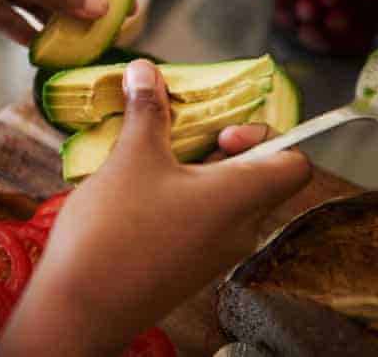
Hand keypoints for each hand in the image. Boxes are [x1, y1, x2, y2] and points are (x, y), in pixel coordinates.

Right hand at [0, 59, 312, 355]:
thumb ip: (147, 111)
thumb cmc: (116, 229)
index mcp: (242, 198)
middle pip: (257, 177)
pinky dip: (182, 199)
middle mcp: (240, 229)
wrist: (82, 308)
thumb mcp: (133, 157)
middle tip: (179, 135)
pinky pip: (203, 222)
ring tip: (151, 158)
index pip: (295, 164)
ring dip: (196, 171)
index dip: (270, 137)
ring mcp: (215, 254)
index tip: (222, 131)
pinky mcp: (189, 268)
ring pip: (226, 200)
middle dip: (221, 147)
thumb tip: (145, 69)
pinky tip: (139, 192)